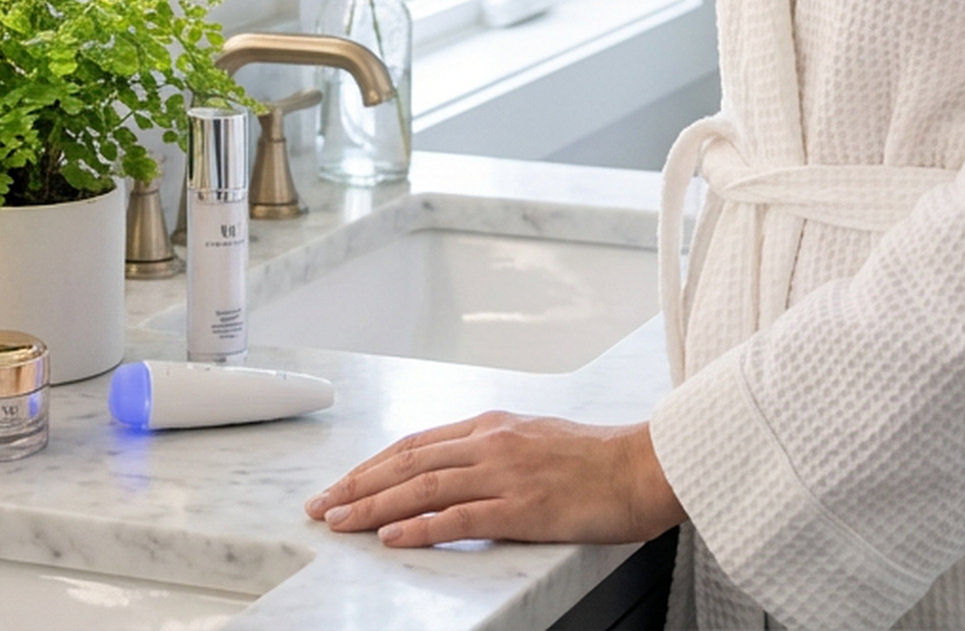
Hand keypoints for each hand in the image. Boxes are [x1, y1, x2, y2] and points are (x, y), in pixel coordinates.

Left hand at [304, 411, 685, 548]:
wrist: (643, 467)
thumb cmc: (597, 460)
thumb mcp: (535, 440)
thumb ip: (494, 452)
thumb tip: (457, 471)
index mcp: (493, 425)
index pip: (416, 443)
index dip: (372, 465)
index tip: (342, 483)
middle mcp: (491, 442)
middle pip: (407, 462)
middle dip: (357, 484)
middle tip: (321, 506)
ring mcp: (504, 473)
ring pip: (422, 487)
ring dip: (373, 506)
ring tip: (339, 522)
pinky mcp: (521, 507)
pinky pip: (458, 517)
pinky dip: (419, 528)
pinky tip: (391, 540)